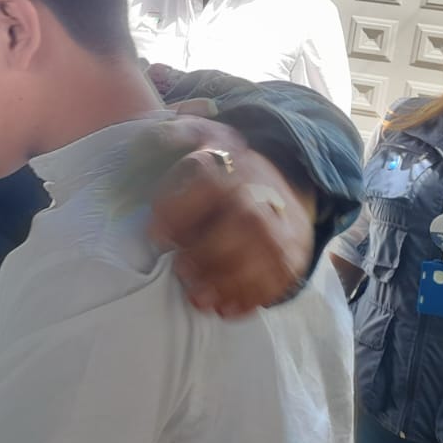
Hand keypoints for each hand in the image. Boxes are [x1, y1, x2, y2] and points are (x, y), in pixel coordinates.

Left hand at [146, 117, 315, 317]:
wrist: (281, 176)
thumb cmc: (223, 165)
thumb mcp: (200, 136)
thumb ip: (173, 132)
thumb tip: (149, 136)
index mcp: (230, 166)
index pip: (206, 184)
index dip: (177, 213)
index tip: (156, 236)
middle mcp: (259, 195)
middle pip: (243, 224)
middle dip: (209, 253)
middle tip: (181, 272)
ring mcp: (281, 227)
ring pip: (265, 255)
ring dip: (230, 282)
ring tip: (199, 299)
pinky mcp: (293, 254)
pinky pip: (280, 279)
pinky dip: (254, 298)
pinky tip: (227, 309)